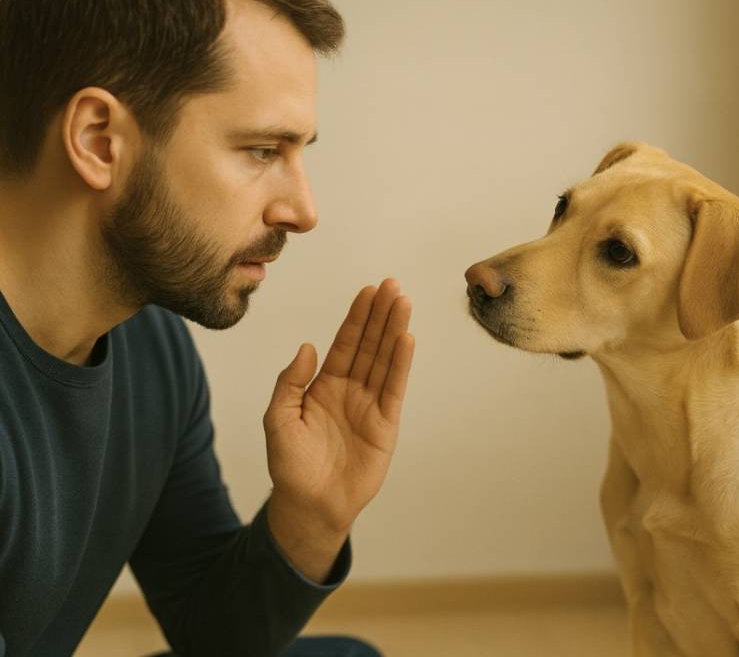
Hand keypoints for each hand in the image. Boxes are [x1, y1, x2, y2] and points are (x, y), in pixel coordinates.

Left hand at [263, 278, 414, 580]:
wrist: (310, 506)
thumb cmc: (291, 466)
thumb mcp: (278, 419)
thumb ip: (290, 382)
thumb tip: (308, 347)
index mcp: (324, 386)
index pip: (345, 343)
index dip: (357, 317)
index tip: (368, 291)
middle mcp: (351, 390)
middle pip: (369, 345)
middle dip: (381, 315)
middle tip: (393, 286)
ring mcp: (370, 406)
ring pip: (384, 360)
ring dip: (395, 331)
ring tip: (404, 302)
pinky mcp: (386, 425)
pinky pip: (394, 389)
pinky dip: (401, 364)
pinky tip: (407, 340)